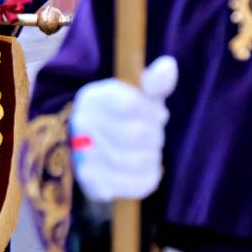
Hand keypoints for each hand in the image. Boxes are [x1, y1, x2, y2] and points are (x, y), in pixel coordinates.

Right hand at [70, 56, 177, 202]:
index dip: (153, 112)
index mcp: (93, 98)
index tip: (156, 114)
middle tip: (153, 136)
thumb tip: (169, 66)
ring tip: (148, 153)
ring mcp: (83, 156)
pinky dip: (149, 177)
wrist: (90, 150)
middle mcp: (82, 125)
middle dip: (154, 136)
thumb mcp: (137, 95)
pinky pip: (136, 185)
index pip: (132, 104)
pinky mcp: (93, 184)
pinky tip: (145, 169)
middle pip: (137, 135)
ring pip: (136, 162)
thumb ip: (153, 82)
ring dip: (152, 157)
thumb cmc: (121, 118)